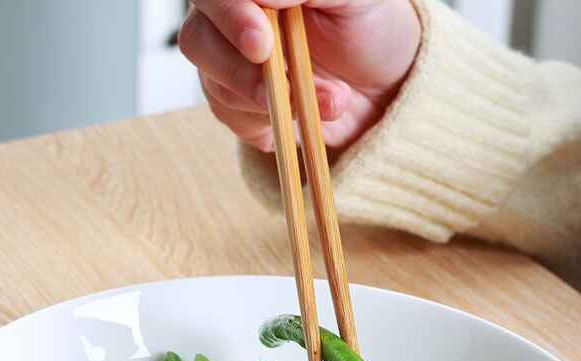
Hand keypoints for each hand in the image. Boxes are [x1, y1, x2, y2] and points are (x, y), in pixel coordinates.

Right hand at [178, 0, 421, 150]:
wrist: (383, 84)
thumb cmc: (370, 28)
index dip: (230, 18)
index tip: (262, 45)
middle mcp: (231, 17)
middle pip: (197, 39)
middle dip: (241, 71)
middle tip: (286, 88)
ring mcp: (229, 62)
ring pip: (214, 84)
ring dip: (272, 102)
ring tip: (332, 101)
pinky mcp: (237, 104)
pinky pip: (231, 118)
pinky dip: (269, 123)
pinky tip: (303, 116)